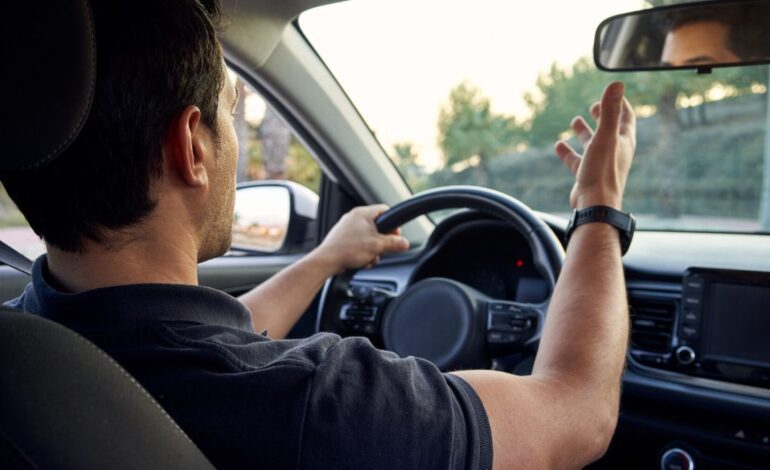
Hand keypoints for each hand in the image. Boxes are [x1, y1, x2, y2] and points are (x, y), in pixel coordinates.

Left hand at [312, 204, 409, 273]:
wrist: (327, 261)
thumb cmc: (347, 249)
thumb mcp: (377, 246)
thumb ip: (393, 243)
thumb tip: (405, 243)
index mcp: (362, 213)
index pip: (385, 210)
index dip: (394, 223)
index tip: (397, 234)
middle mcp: (354, 218)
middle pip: (377, 226)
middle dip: (382, 240)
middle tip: (385, 248)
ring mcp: (347, 228)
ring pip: (368, 237)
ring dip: (373, 249)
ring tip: (371, 257)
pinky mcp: (342, 239)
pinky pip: (359, 243)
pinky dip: (363, 252)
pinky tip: (363, 261)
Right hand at [554, 81, 635, 209]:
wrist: (595, 205)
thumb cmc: (602, 172)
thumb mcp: (605, 136)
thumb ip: (610, 110)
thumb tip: (616, 83)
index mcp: (624, 141)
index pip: (627, 117)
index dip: (620, 103)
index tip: (611, 93)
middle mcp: (615, 152)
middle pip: (611, 129)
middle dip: (603, 115)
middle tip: (593, 106)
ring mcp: (601, 164)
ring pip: (593, 143)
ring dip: (585, 131)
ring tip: (575, 121)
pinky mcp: (587, 175)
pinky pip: (577, 160)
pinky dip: (569, 151)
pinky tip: (559, 145)